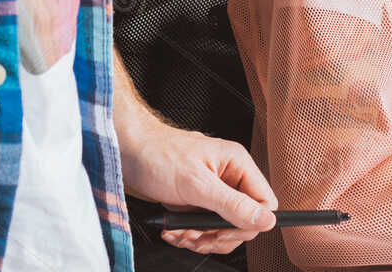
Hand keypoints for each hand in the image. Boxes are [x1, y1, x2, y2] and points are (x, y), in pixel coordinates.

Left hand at [117, 116, 277, 254]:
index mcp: (237, 165)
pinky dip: (188, 236)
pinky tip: (173, 230)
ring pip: (222, 229)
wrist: (125, 152)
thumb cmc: (158, 155)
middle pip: (243, 221)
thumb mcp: (197, 184)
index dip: (250, 223)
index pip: (264, 202)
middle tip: (198, 236)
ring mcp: (211, 192)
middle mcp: (228, 178)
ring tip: (180, 233)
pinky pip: (202, 229)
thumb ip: (233, 205)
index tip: (225, 231)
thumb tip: (266, 220)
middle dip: (218, 235)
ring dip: (200, 238)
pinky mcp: (195, 202)